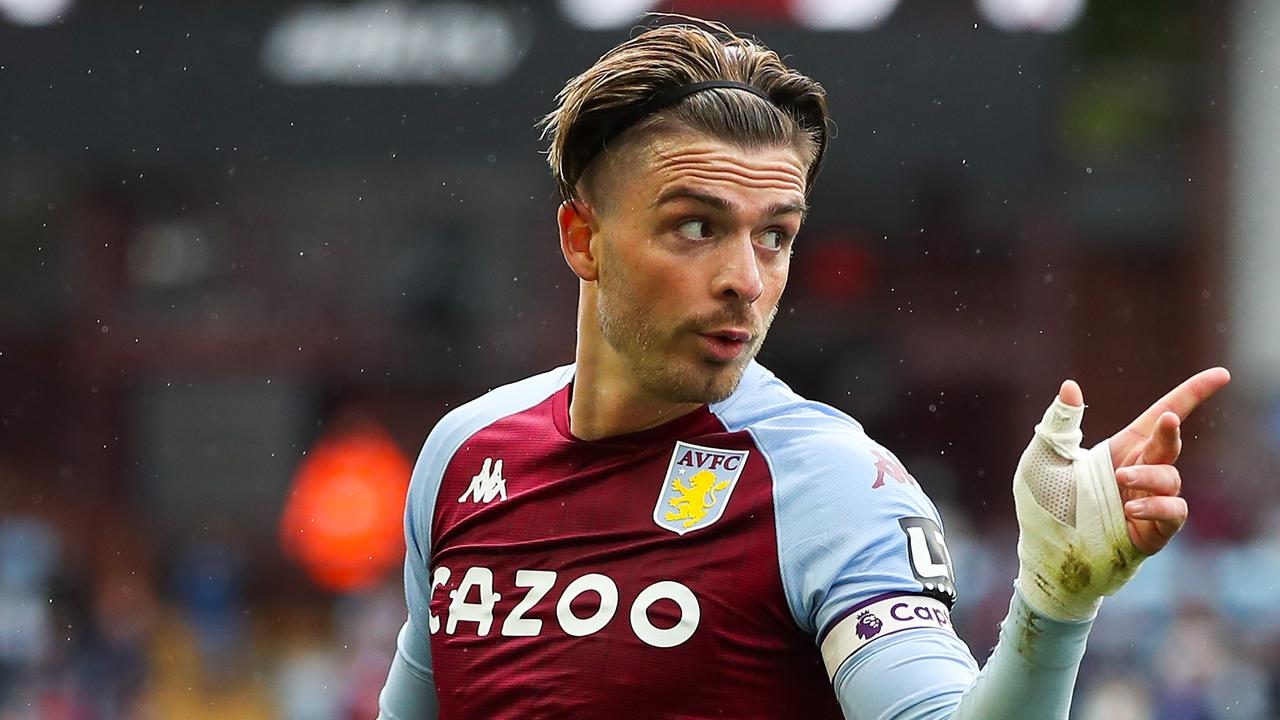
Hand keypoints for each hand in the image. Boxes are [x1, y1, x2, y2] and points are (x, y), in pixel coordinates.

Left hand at [1056, 367, 1230, 554]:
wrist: (1042, 549)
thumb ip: (1060, 423)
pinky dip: (1157, 507)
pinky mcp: (1153, 531)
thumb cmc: (1044, 503)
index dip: (1192, 394)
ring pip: (1170, 478)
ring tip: (1122, 480)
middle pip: (1169, 442)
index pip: (1161, 415)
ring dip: (1149, 476)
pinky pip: (1173, 512)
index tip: (1221, 375)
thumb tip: (1069, 385)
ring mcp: (1149, 501)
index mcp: (1120, 449)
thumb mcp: (1045, 457)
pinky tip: (1130, 509)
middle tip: (1166, 421)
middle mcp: (1140, 471)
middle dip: (1170, 431)